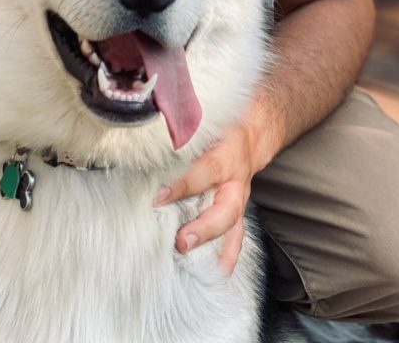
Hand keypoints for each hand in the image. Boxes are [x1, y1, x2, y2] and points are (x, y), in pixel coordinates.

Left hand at [154, 93, 285, 274]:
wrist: (252, 134)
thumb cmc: (222, 129)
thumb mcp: (204, 124)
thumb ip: (181, 134)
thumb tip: (146, 141)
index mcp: (226, 157)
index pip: (204, 172)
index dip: (181, 186)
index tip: (158, 197)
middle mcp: (235, 183)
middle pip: (224, 211)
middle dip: (203, 229)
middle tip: (180, 242)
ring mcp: (239, 201)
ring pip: (233, 229)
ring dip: (215, 249)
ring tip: (197, 268)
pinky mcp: (237, 213)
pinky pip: (236, 237)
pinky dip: (227, 257)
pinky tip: (216, 272)